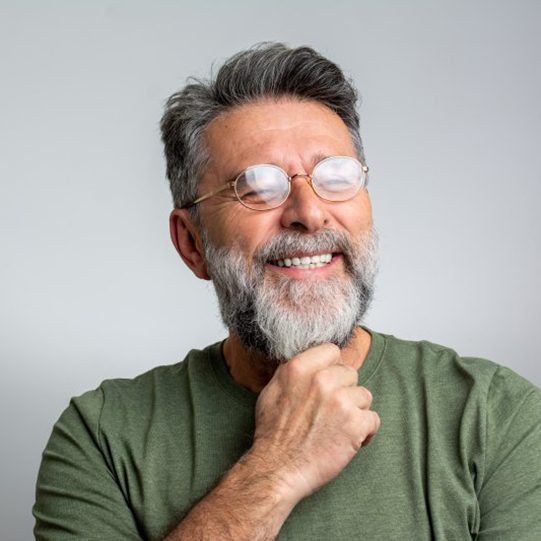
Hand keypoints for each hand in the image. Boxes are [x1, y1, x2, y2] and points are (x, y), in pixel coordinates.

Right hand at [249, 343, 379, 503]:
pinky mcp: (355, 424)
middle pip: (350, 373)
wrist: (278, 469)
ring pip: (364, 396)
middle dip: (344, 390)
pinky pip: (373, 419)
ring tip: (338, 427)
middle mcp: (322, 380)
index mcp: (300, 368)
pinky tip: (349, 439)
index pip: (332, 351)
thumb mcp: (272, 391)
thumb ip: (293, 370)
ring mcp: (341, 401)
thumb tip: (312, 360)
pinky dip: (365, 432)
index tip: (328, 382)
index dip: (331, 367)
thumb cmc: (273, 433)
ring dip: (355, 411)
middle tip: (331, 410)